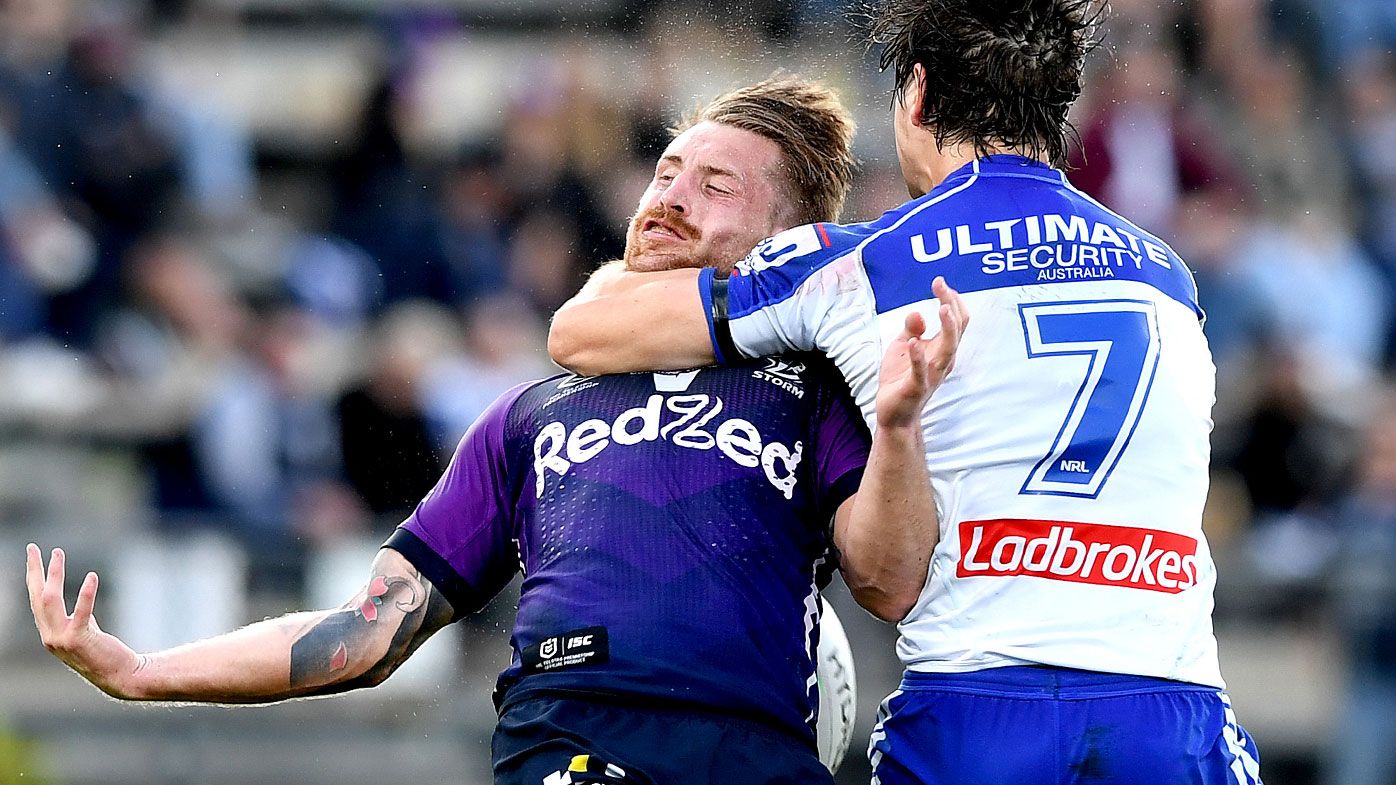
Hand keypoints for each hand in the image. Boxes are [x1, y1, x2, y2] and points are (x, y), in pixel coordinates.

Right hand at [26, 544, 141, 697]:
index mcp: (49, 632)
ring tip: (57, 553)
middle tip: (33, 548)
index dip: (33, 578)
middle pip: (37, 597)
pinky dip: (86, 593)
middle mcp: (50, 636)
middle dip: (35, 571)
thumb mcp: (84, 631)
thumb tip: (80, 601)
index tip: (33, 556)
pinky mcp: (80, 639)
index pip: (35, 601)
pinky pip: (82, 612)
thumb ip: (77, 617)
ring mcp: (62, 639)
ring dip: (54, 575)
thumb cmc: (102, 652)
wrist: (118, 674)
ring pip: (51, 601)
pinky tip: (91, 577)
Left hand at [876, 277, 968, 429]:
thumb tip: (918, 313)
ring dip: (947, 328)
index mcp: (941, 348)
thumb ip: (913, 329)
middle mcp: (942, 360)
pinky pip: (920, 371)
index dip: (951, 299)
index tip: (939, 282)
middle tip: (940, 285)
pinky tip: (914, 342)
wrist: (894, 414)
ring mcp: (931, 374)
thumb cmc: (900, 378)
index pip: (956, 320)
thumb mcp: (903, 346)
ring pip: (948, 349)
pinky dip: (918, 357)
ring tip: (942, 307)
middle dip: (951, 305)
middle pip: (957, 329)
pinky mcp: (916, 387)